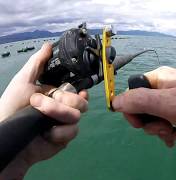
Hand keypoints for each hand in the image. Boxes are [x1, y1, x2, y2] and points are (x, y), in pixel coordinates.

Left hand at [0, 44, 87, 178]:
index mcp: (58, 96)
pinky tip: (46, 132)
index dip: (82, 91)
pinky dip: (59, 131)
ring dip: (58, 113)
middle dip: (66, 100)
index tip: (81, 90)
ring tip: (39, 114)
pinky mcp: (63, 139)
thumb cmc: (13, 105)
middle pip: (82, 103)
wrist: (7, 131)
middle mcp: (64, 109)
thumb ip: (38, 63)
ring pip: (77, 116)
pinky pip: (72, 132)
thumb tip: (49, 45)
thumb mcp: (23, 80)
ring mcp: (65, 124)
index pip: (79, 92)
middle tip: (44, 101)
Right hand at [112, 66, 175, 146]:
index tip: (142, 126)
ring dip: (161, 129)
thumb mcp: (166, 104)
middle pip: (143, 106)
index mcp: (158, 78)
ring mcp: (174, 95)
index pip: (131, 94)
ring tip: (174, 135)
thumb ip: (138, 101)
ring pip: (155, 115)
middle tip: (164, 130)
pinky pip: (167, 117)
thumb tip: (114, 102)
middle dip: (151, 124)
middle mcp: (164, 84)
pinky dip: (170, 129)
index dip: (132, 112)